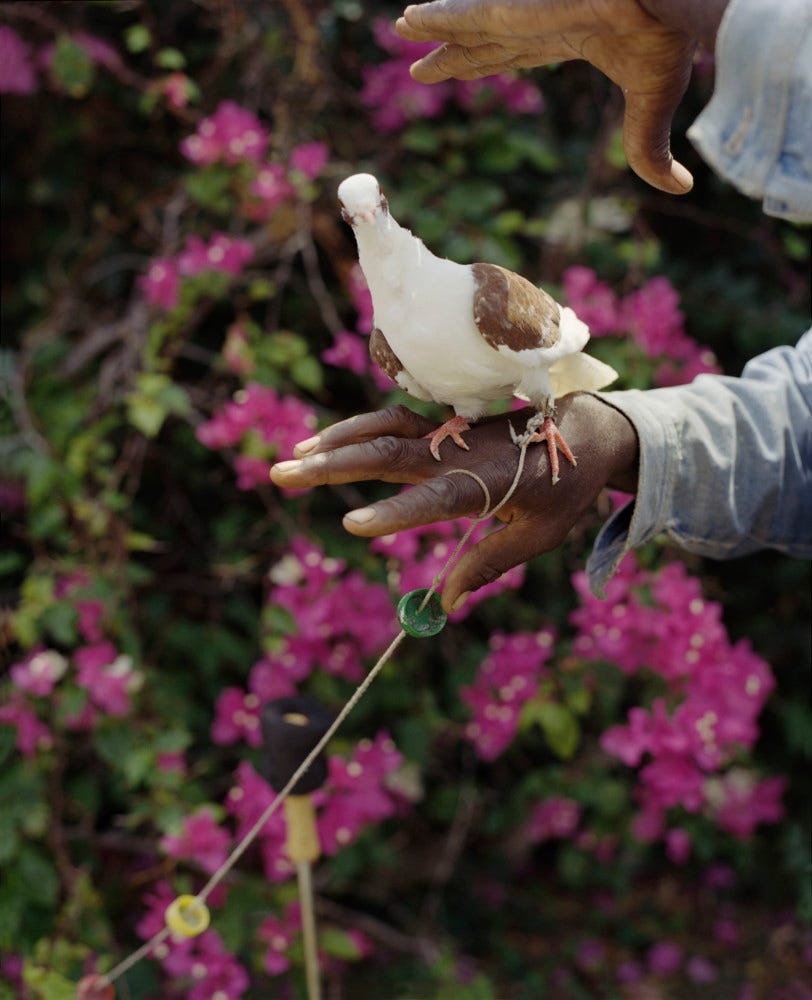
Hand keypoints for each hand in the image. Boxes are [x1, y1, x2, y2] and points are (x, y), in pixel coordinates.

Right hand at [270, 395, 638, 612]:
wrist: (584, 430)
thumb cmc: (563, 490)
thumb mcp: (538, 536)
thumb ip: (488, 565)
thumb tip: (445, 601)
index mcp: (488, 483)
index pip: (434, 498)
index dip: (394, 512)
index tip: (352, 525)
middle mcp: (458, 454)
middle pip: (387, 453)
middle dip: (332, 466)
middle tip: (282, 474)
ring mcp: (447, 435)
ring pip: (382, 430)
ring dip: (335, 443)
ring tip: (292, 460)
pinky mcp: (441, 425)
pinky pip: (390, 422)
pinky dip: (353, 431)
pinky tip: (323, 445)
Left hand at [396, 0, 698, 194]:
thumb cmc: (669, 33)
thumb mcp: (654, 101)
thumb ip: (650, 147)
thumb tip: (681, 188)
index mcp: (569, 34)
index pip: (516, 52)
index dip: (487, 61)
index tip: (463, 67)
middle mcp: (541, 17)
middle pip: (485, 39)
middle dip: (453, 49)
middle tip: (421, 62)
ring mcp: (526, 8)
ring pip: (469, 21)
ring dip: (434, 27)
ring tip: (401, 27)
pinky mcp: (517, 8)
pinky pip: (468, 13)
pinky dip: (438, 17)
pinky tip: (409, 19)